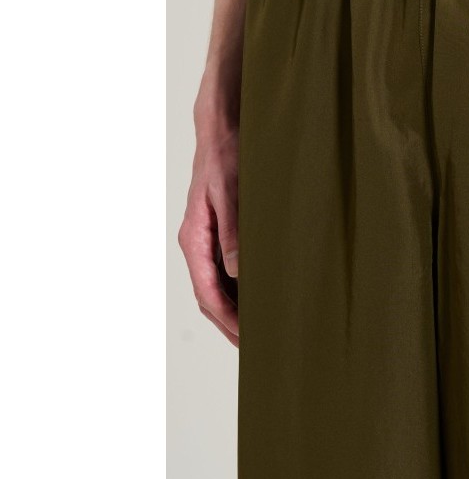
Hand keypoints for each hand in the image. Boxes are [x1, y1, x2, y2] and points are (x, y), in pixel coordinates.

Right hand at [178, 102, 239, 346]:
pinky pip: (228, 272)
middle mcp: (199, 244)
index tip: (248, 341)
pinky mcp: (222, 234)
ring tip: (263, 333)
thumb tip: (238, 272)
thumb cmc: (228, 156)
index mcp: (195, 238)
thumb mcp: (232, 192)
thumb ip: (235, 232)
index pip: (207, 293)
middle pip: (211, 297)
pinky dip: (242, 292)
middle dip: (232, 325)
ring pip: (218, 288)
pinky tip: (262, 299)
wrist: (225, 128)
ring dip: (237, 312)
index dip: (227, 321)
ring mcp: (209, 241)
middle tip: (259, 349)